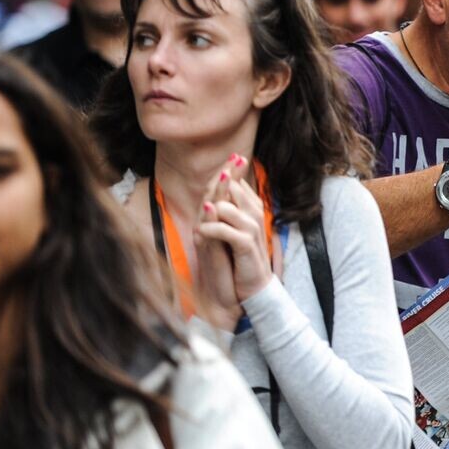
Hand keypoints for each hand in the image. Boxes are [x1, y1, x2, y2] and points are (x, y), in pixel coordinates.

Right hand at [196, 155, 273, 307]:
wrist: (228, 292)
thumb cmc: (233, 263)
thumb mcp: (238, 234)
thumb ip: (238, 214)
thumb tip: (244, 192)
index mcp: (218, 218)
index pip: (223, 191)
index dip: (230, 174)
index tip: (241, 156)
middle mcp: (208, 223)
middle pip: (213, 193)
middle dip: (223, 175)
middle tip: (235, 157)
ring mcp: (205, 235)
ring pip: (207, 208)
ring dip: (215, 191)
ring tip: (224, 175)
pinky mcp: (205, 250)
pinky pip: (205, 231)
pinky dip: (207, 218)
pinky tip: (211, 206)